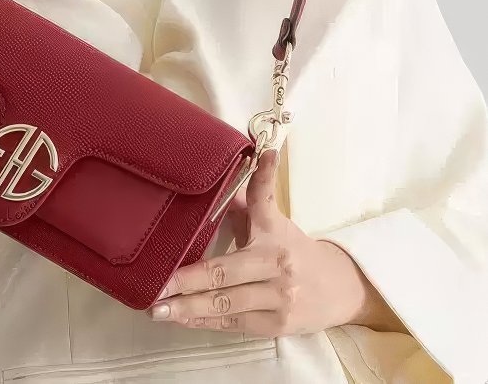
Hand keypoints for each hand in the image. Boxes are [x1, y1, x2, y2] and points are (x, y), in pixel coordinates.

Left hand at [148, 150, 370, 336]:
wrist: (339, 287)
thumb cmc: (294, 249)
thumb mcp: (274, 221)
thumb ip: (249, 202)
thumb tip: (221, 179)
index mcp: (274, 232)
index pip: (260, 202)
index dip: (248, 189)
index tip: (243, 171)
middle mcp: (277, 265)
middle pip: (227, 272)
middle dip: (189, 280)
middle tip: (159, 284)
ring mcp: (278, 299)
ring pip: (227, 304)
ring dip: (190, 308)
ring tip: (159, 309)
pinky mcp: (276, 326)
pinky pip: (234, 323)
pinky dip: (206, 321)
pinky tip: (182, 320)